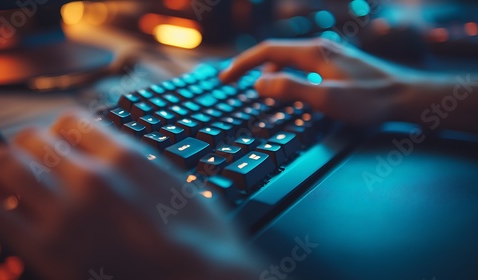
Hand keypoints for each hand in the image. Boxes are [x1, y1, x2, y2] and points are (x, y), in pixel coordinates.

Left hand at [0, 112, 259, 279]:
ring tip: (16, 182)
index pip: (71, 121)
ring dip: (8, 170)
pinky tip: (11, 211)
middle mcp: (92, 178)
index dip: (63, 132)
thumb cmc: (202, 240)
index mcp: (126, 158)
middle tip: (34, 161)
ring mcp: (67, 214)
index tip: (64, 146)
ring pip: (7, 166)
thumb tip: (113, 155)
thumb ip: (138, 163)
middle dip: (29, 146)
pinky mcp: (49, 251)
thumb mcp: (178, 183)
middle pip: (32, 138)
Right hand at [220, 38, 410, 125]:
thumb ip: (291, 89)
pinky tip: (287, 88)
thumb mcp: (326, 99)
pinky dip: (285, 75)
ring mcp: (327, 54)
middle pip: (273, 53)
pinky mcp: (335, 63)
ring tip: (255, 89)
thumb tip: (259, 84)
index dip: (241, 64)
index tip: (224, 78)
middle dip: (249, 66)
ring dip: (267, 72)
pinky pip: (300, 65)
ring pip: (287, 59)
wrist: (404, 96)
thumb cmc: (369, 100)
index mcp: (312, 53)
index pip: (266, 52)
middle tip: (231, 81)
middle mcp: (318, 48)